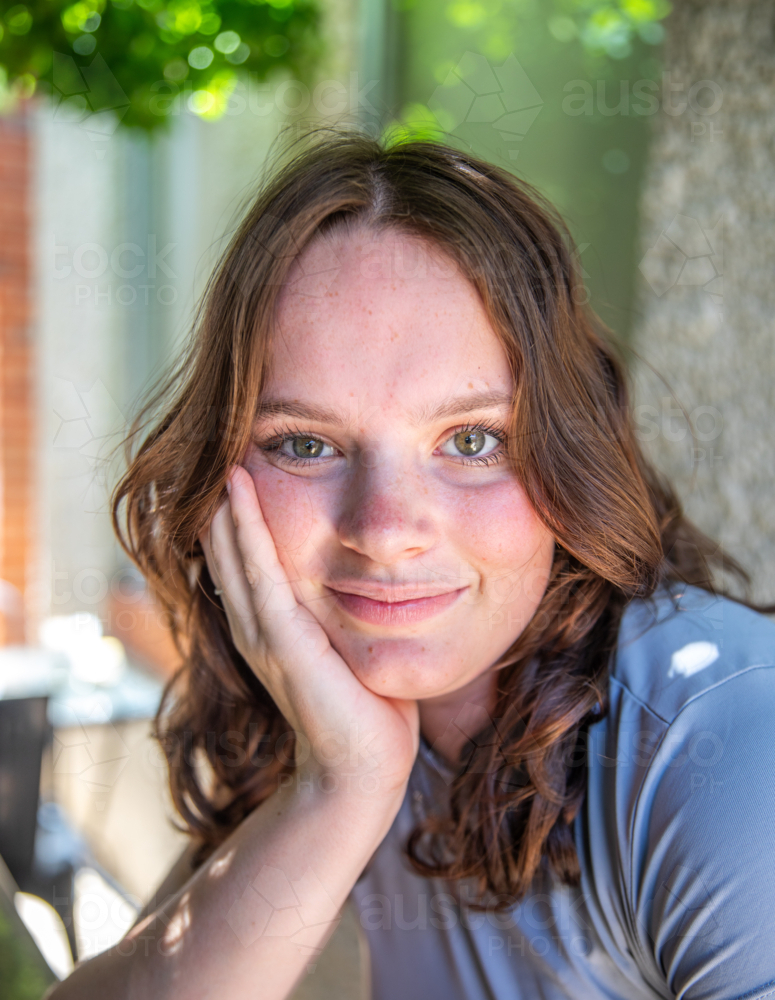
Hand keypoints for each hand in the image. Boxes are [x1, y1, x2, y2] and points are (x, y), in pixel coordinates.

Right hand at [199, 465, 418, 798]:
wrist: (363, 769)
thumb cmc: (366, 708)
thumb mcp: (348, 646)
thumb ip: (343, 612)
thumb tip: (372, 575)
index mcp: (271, 628)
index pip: (243, 562)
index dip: (236, 519)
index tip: (236, 473)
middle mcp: (255, 627)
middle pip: (226, 553)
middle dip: (221, 506)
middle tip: (216, 452)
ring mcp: (262, 633)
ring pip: (234, 554)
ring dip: (226, 505)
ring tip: (222, 457)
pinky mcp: (280, 640)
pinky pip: (259, 571)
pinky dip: (247, 529)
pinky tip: (240, 492)